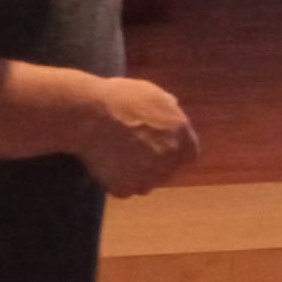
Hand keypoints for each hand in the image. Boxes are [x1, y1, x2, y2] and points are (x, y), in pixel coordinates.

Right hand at [76, 76, 198, 196]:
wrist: (91, 114)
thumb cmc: (121, 98)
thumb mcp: (152, 93)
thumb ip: (168, 108)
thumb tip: (174, 112)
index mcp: (181, 134)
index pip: (190, 155)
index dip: (176, 153)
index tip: (161, 149)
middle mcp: (170, 158)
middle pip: (167, 171)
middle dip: (155, 165)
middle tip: (133, 153)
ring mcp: (149, 177)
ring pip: (146, 183)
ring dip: (136, 175)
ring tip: (117, 157)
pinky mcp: (127, 188)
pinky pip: (124, 189)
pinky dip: (116, 181)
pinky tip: (105, 165)